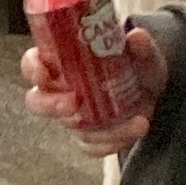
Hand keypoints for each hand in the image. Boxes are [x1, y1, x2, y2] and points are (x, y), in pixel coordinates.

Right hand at [19, 25, 166, 155]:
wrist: (153, 90)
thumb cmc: (136, 64)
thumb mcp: (142, 52)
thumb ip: (141, 46)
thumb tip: (136, 38)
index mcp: (62, 62)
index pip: (32, 64)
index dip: (32, 68)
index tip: (44, 73)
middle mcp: (61, 90)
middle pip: (37, 101)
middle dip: (49, 105)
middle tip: (73, 104)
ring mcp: (73, 116)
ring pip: (71, 127)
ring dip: (102, 128)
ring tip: (138, 119)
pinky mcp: (89, 137)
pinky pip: (90, 146)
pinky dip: (112, 143)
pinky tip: (135, 130)